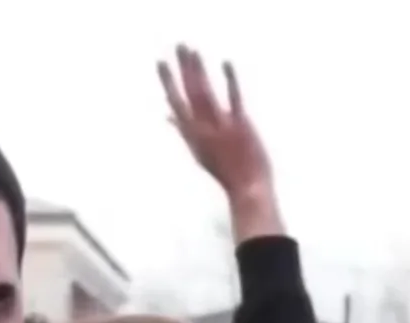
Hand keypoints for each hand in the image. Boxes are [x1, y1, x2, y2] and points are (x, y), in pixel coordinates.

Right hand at [158, 45, 271, 198]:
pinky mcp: (240, 126)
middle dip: (182, 68)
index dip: (168, 82)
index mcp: (192, 135)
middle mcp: (202, 129)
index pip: (175, 103)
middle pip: (189, 93)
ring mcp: (220, 127)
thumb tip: (167, 114)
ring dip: (199, 70)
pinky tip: (226, 63)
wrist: (247, 189)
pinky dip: (229, 81)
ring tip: (193, 50)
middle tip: (178, 45)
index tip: (161, 62)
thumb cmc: (225, 172)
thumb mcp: (199, 152)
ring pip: (205, 94)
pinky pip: (233, 99)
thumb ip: (183, 131)